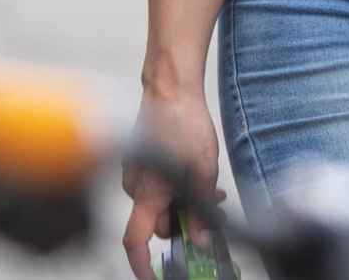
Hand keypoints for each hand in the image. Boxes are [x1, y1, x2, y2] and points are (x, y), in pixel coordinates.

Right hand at [121, 85, 222, 279]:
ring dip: (183, 204)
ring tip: (210, 191)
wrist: (169, 87)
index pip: (136, 241)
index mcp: (148, 193)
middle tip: (213, 217)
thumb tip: (201, 238)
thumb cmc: (182, 123)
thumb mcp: (203, 172)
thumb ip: (201, 211)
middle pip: (158, 224)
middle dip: (185, 225)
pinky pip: (156, 187)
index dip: (143, 266)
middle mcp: (135, 185)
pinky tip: (194, 175)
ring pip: (160, 204)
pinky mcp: (140, 160)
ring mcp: (135, 171)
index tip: (154, 279)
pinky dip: (175, 188)